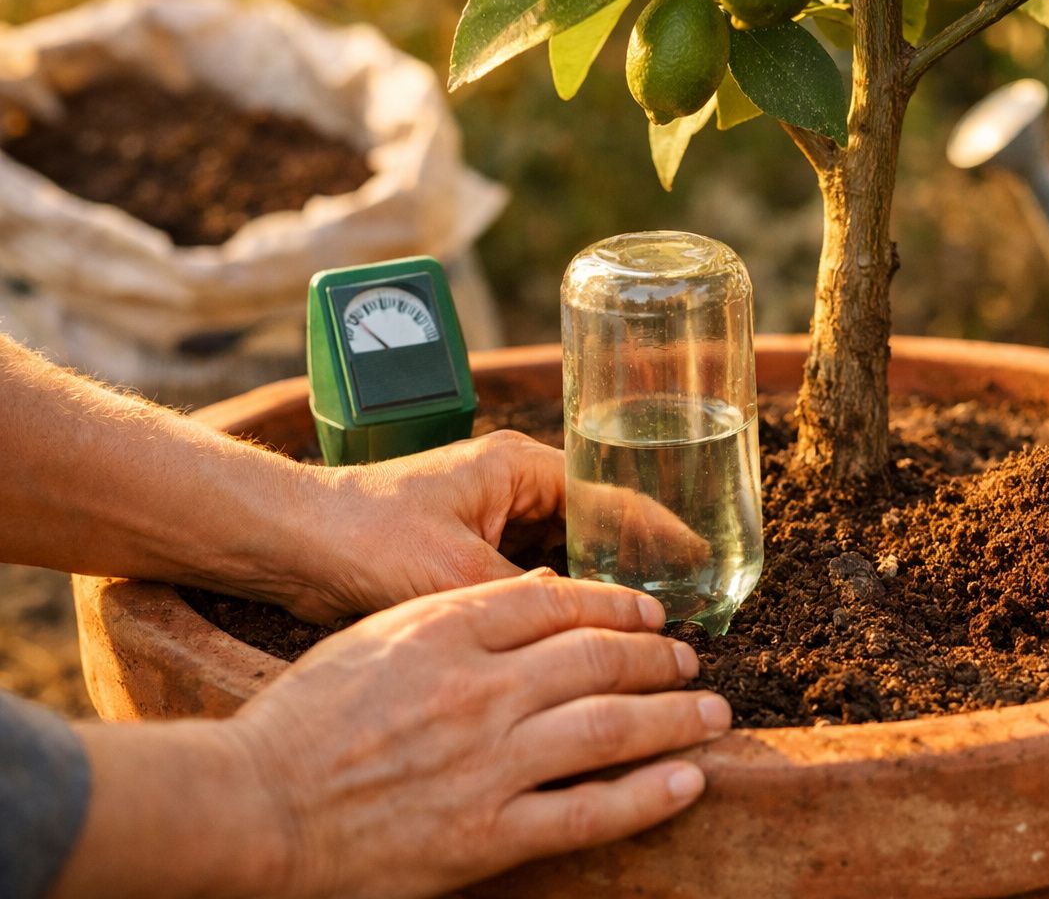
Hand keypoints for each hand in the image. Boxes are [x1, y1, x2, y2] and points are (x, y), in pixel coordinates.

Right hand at [235, 572, 726, 897]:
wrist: (253, 808)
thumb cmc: (306, 717)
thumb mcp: (377, 635)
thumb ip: (460, 611)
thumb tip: (545, 591)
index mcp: (444, 632)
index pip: (559, 603)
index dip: (619, 603)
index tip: (652, 611)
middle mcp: (477, 692)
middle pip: (598, 657)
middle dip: (658, 655)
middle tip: (690, 659)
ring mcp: (486, 765)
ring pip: (609, 729)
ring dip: (673, 717)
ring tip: (712, 711)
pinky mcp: (486, 834)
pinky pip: (589, 810)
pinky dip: (648, 796)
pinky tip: (689, 782)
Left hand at [284, 431, 709, 623]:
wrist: (288, 546)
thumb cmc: (365, 539)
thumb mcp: (459, 573)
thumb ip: (530, 595)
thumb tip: (588, 623)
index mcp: (517, 466)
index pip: (610, 494)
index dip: (659, 530)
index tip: (701, 560)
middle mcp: (509, 485)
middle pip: (594, 523)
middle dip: (633, 562)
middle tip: (682, 603)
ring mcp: (488, 517)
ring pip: (564, 552)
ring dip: (594, 586)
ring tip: (642, 627)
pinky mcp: (466, 550)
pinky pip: (530, 575)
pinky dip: (555, 602)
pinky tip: (578, 639)